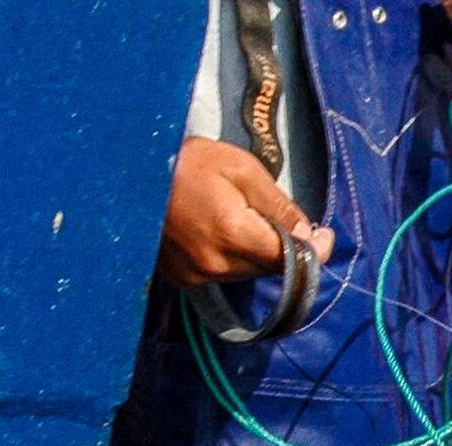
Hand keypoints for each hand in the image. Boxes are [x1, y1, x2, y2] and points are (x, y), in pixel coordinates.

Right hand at [156, 138, 332, 288]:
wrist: (126, 173)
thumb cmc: (185, 161)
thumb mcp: (240, 168)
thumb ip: (278, 204)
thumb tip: (308, 234)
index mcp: (233, 234)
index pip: (291, 259)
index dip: (315, 251)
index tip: (325, 236)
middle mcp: (216, 264)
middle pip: (270, 268)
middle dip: (283, 246)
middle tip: (281, 218)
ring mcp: (196, 275)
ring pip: (248, 273)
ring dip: (256, 252)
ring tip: (240, 218)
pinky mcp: (181, 278)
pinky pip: (223, 274)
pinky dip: (232, 257)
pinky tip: (219, 231)